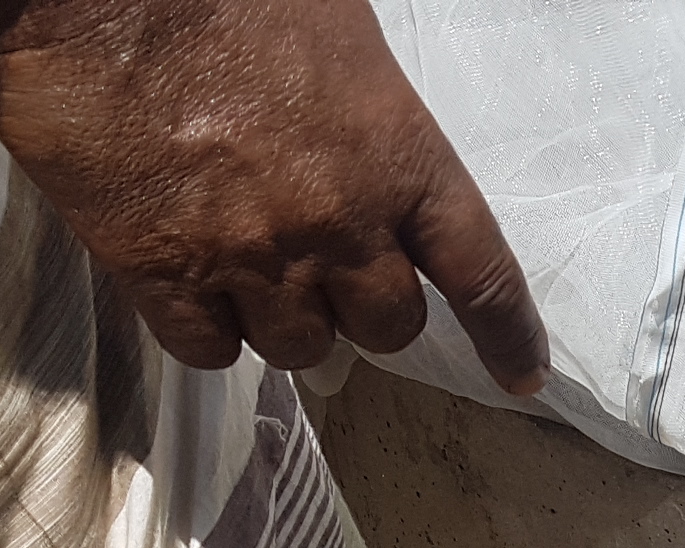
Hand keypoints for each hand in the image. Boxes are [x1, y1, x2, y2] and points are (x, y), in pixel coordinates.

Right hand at [0, 0, 545, 387]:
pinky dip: (209, 330)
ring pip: (299, 347)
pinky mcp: (164, 275)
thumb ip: (367, 117)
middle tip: (332, 274)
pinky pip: (209, 350)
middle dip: (367, 309)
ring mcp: (251, 257)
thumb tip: (370, 152)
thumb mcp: (335, 32)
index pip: (479, 272)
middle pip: (387, 327)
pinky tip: (192, 283)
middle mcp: (338, 224)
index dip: (506, 335)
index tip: (521, 376)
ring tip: (249, 263)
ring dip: (285, 320)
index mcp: (397, 155)